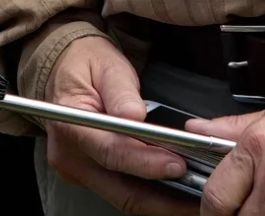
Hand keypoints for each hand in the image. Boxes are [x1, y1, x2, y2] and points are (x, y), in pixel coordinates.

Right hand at [42, 36, 198, 214]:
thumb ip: (121, 90)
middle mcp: (70, 156)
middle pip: (121, 189)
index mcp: (70, 124)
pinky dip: (152, 193)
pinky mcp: (90, 177)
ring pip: (126, 198)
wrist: (65, 69)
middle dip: (164, 197)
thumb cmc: (85, 64)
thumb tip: (134, 114)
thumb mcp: (105, 65)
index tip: (178, 164)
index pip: (111, 152)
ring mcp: (78, 170)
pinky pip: (124, 192)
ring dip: (162, 200)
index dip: (147, 162)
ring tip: (195, 195)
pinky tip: (177, 189)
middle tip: (199, 191)